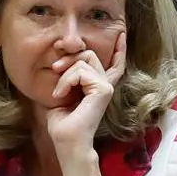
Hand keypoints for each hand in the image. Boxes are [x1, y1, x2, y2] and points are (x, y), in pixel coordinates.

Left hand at [45, 30, 127, 156]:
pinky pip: (80, 71)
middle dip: (69, 57)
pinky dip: (66, 81)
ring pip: (84, 60)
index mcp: (98, 87)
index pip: (114, 64)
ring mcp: (106, 87)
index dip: (118, 49)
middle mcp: (105, 85)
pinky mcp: (103, 89)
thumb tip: (58, 61)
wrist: (66, 141)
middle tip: (54, 68)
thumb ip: (66, 77)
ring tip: (57, 91)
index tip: (121, 34)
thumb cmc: (62, 123)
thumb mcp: (61, 93)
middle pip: (90, 54)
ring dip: (64, 74)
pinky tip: (60, 94)